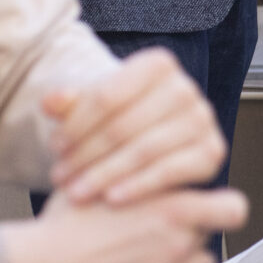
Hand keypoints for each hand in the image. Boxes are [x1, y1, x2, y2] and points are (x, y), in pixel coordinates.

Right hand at [0, 186, 247, 262]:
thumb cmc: (61, 226)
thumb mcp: (100, 179)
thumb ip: (133, 173)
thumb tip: (140, 161)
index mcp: (170, 206)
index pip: (233, 207)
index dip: (222, 208)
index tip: (207, 208)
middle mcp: (178, 242)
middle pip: (208, 235)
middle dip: (188, 232)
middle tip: (157, 233)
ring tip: (156, 259)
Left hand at [44, 50, 224, 204]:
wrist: (152, 138)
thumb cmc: (118, 119)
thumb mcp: (91, 108)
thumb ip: (68, 103)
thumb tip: (50, 101)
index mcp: (157, 64)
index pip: (107, 96)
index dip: (76, 125)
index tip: (55, 147)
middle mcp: (185, 87)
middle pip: (124, 125)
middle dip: (87, 155)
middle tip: (61, 177)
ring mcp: (202, 119)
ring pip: (145, 150)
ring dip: (106, 175)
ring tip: (78, 192)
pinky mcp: (212, 151)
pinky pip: (171, 172)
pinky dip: (138, 187)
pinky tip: (112, 199)